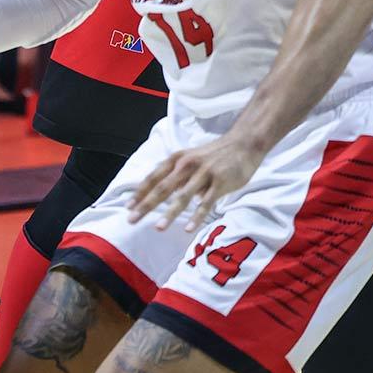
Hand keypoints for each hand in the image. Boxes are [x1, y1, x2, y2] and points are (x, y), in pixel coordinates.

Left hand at [129, 132, 264, 230]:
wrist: (244, 143)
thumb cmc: (215, 154)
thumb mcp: (191, 158)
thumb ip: (176, 175)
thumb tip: (162, 193)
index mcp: (178, 159)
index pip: (154, 177)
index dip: (140, 192)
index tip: (128, 206)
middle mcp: (187, 165)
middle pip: (163, 188)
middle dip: (146, 205)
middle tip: (131, 220)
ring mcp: (204, 173)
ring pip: (183, 196)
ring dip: (169, 213)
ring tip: (158, 228)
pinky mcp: (220, 182)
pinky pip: (206, 202)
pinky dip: (197, 216)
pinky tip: (189, 228)